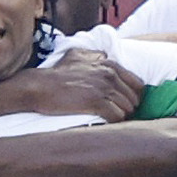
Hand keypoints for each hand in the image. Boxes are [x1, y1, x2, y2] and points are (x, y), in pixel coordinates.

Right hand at [17, 50, 140, 124]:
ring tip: (111, 119)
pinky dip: (114, 122)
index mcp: (108, 64)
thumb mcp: (76, 55)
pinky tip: (106, 122)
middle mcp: (109, 75)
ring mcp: (103, 89)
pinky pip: (117, 116)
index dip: (133, 96)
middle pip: (134, 98)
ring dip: (121, 116)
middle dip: (128, 107)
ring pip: (127, 109)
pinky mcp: (96, 103)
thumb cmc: (56, 73)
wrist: (40, 86)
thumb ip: (94, 55)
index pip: (137, 83)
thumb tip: (104, 55)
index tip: (125, 103)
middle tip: (118, 113)